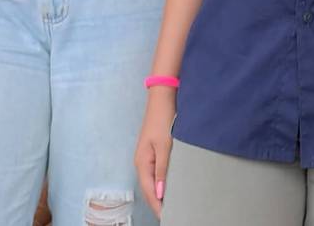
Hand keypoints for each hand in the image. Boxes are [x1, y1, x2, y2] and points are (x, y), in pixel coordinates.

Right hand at [134, 85, 175, 217]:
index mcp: (142, 163)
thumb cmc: (163, 120)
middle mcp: (141, 162)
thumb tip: (161, 192)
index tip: (167, 216)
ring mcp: (146, 157)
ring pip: (152, 181)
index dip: (157, 205)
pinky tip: (169, 186)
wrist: (162, 99)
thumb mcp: (164, 146)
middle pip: (149, 188)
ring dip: (160, 194)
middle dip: (158, 202)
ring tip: (171, 205)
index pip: (149, 191)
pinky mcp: (153, 151)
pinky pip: (156, 173)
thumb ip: (162, 169)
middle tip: (171, 214)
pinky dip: (161, 183)